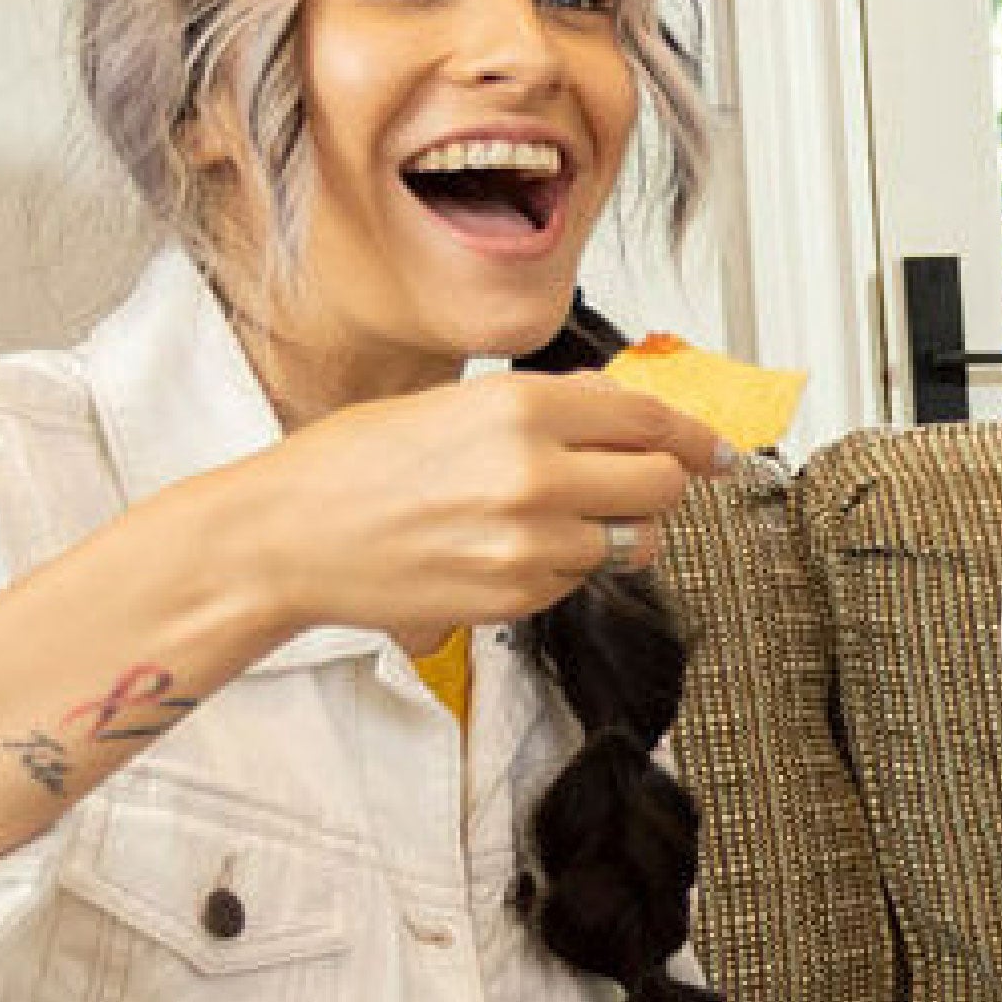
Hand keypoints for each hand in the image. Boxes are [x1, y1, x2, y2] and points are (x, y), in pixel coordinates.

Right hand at [229, 371, 736, 653]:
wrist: (287, 536)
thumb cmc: (355, 465)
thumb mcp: (454, 403)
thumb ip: (548, 408)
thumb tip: (623, 410)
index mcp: (521, 407)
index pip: (647, 418)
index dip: (692, 435)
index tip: (713, 448)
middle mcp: (534, 473)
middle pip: (660, 486)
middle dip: (659, 486)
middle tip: (634, 484)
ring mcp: (528, 543)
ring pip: (628, 543)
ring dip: (612, 533)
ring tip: (553, 520)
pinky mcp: (515, 598)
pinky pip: (578, 582)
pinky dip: (563, 568)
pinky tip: (507, 550)